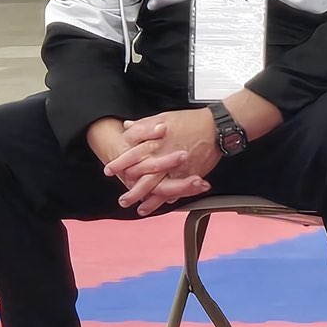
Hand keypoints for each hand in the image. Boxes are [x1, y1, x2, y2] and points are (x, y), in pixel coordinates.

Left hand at [103, 110, 217, 215]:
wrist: (216, 127)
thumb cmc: (191, 121)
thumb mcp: (163, 117)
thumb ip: (143, 124)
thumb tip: (127, 127)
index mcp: (156, 142)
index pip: (132, 155)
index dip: (119, 163)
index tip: (109, 170)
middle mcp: (165, 157)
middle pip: (144, 177)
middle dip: (132, 190)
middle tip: (123, 200)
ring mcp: (178, 168)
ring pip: (159, 188)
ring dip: (149, 201)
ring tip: (141, 209)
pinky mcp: (191, 174)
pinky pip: (178, 189)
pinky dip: (171, 197)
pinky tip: (163, 203)